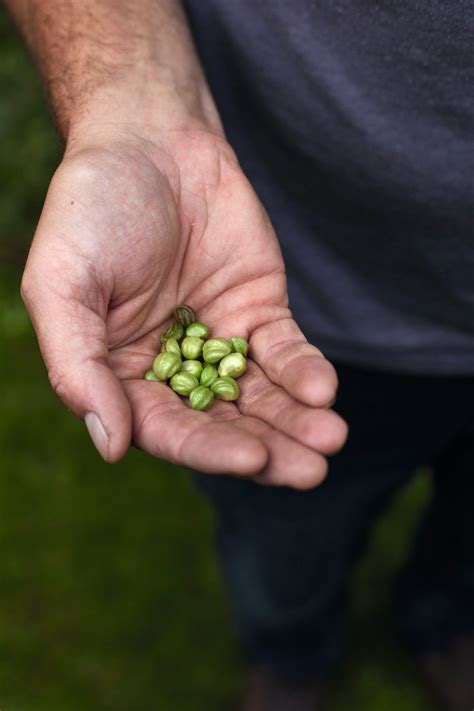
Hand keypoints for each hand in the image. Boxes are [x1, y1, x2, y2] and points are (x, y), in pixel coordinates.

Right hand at [21, 128, 347, 487]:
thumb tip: (110, 445)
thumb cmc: (91, 210)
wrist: (149, 140)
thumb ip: (77, 365)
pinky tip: (322, 388)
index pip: (167, 428)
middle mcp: (172, 368)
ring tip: (331, 440)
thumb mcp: (61, 284)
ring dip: (297, 420)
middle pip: (223, 423)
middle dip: (268, 448)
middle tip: (310, 470)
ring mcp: (219, 341)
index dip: (208, 449)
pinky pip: (284, 350)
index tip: (251, 458)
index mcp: (121, 375)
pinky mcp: (258, 310)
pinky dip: (304, 371)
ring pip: (261, 396)